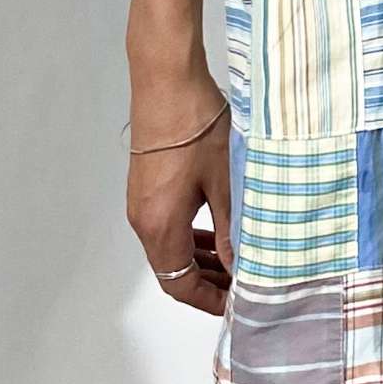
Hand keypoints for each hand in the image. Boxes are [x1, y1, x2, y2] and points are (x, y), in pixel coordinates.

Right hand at [126, 72, 234, 314]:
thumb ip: (232, 228)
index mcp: (160, 225)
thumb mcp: (224, 181)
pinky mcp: (146, 183)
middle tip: (241, 285)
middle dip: (207, 281)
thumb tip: (240, 266)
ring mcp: (141, 200)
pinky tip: (216, 227)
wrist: (167, 80)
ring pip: (169, 246)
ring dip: (199, 257)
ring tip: (234, 260)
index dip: (208, 299)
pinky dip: (190, 234)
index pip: (179, 284)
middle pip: (172, 269)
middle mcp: (143, 219)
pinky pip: (167, 224)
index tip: (235, 304)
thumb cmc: (196, 125)